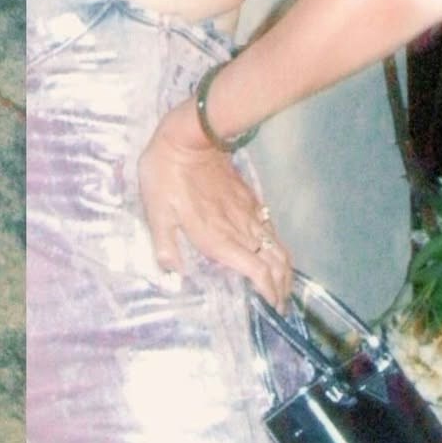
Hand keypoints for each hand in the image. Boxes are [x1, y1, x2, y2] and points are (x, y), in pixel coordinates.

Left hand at [137, 100, 292, 310]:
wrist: (190, 135)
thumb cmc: (168, 174)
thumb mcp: (157, 210)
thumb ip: (165, 244)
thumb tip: (172, 276)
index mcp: (218, 236)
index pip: (257, 270)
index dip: (269, 290)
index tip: (273, 307)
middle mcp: (240, 228)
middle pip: (274, 262)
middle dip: (282, 286)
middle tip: (281, 305)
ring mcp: (248, 212)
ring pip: (277, 245)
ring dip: (284, 268)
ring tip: (284, 286)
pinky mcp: (250, 197)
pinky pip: (271, 228)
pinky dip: (279, 247)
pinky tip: (275, 252)